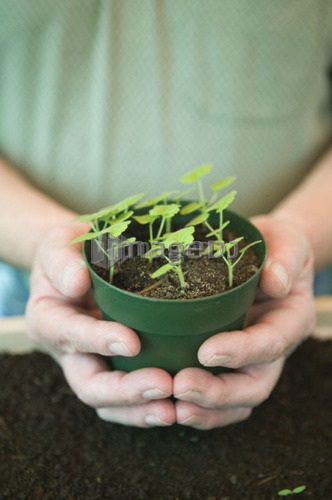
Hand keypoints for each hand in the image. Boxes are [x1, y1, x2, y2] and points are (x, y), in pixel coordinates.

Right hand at [26, 223, 174, 427]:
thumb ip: (61, 260)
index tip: (132, 342)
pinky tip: (178, 406)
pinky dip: (148, 406)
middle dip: (125, 390)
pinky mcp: (115, 367)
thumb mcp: (58, 244)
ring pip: (108, 402)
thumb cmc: (71, 251)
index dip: (98, 341)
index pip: (69, 334)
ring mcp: (92, 363)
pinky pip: (127, 399)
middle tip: (164, 384)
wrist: (81, 264)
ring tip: (174, 409)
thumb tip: (77, 283)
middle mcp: (68, 350)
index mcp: (49, 318)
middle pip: (88, 384)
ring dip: (140, 409)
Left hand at [173, 214, 315, 428]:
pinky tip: (169, 403)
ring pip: (236, 400)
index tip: (207, 351)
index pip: (270, 343)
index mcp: (290, 319)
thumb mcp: (287, 240)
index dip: (241, 352)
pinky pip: (218, 395)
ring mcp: (250, 359)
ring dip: (206, 408)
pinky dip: (198, 405)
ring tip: (173, 405)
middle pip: (254, 385)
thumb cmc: (276, 245)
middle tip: (181, 385)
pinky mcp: (228, 361)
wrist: (265, 254)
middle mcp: (273, 347)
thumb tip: (275, 281)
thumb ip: (285, 257)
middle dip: (219, 392)